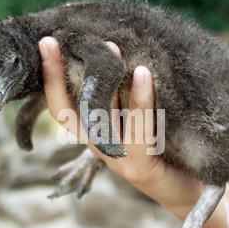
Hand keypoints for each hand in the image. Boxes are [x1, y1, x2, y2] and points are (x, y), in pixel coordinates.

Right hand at [39, 37, 202, 215]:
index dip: (49, 77)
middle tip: (52, 41)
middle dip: (56, 77)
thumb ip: (122, 96)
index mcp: (93, 134)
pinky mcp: (138, 166)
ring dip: (104, 80)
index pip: (60, 106)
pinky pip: (138, 128)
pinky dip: (141, 99)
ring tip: (110, 46)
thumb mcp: (135, 118)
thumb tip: (114, 50)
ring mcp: (115, 158)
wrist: (182, 186)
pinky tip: (143, 73)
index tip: (46, 43)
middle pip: (66, 113)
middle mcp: (97, 146)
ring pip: (100, 119)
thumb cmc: (159, 146)